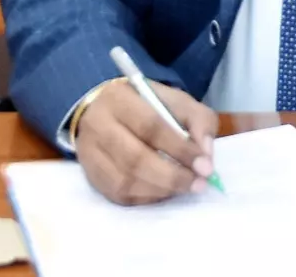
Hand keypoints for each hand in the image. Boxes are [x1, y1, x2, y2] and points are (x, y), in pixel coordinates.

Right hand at [75, 79, 218, 205]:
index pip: (151, 126)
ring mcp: (90, 153)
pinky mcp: (90, 176)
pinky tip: (163, 192)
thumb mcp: (176, 101)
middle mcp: (98, 124)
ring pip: (125, 181)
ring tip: (184, 188)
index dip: (180, 149)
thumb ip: (198, 121)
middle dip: (172, 176)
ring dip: (160, 190)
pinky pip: (118, 195)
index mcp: (119, 98)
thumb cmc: (147, 106)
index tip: (205, 166)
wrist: (106, 111)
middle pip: (135, 158)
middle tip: (198, 184)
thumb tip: (206, 155)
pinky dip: (145, 198)